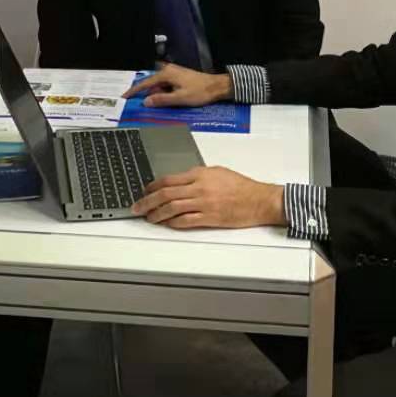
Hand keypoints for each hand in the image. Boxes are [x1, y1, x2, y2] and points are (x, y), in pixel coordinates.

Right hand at [123, 64, 232, 107]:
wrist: (217, 86)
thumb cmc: (200, 92)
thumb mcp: (180, 98)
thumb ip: (162, 100)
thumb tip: (146, 102)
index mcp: (166, 74)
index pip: (145, 83)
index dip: (134, 91)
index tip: (125, 96)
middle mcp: (168, 70)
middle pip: (152, 84)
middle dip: (150, 95)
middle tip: (149, 106)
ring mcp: (174, 73)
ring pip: (160, 85)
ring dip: (159, 95)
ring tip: (168, 103)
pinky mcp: (179, 77)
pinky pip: (166, 85)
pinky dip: (165, 93)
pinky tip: (171, 100)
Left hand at [131, 166, 284, 230]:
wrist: (258, 200)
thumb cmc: (241, 185)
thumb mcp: (217, 172)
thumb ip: (197, 176)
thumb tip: (180, 182)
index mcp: (199, 174)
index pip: (168, 179)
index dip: (152, 186)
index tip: (144, 191)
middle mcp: (199, 188)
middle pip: (165, 194)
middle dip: (147, 201)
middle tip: (137, 207)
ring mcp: (203, 204)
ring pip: (172, 208)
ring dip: (157, 214)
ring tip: (149, 218)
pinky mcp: (210, 218)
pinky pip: (186, 221)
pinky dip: (173, 223)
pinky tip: (167, 224)